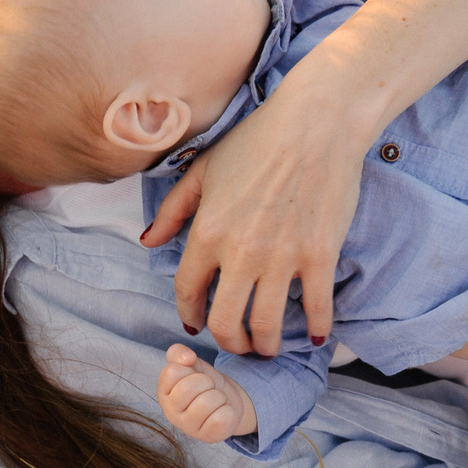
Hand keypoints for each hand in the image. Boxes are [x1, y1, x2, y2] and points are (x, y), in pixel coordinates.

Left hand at [142, 82, 358, 356]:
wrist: (317, 122)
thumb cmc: (258, 139)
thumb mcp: (203, 169)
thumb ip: (173, 210)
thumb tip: (148, 242)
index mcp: (207, 231)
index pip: (187, 291)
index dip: (189, 314)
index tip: (196, 324)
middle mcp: (240, 252)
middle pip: (225, 321)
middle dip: (229, 341)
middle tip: (237, 343)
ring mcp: (281, 257)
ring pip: (267, 325)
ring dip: (265, 345)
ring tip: (268, 346)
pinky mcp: (319, 255)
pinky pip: (316, 307)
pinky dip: (315, 328)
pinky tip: (314, 335)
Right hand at [157, 343, 253, 442]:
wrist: (227, 402)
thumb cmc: (204, 383)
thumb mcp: (190, 364)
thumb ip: (178, 353)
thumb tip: (187, 358)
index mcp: (164, 393)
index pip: (173, 372)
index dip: (191, 370)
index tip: (195, 376)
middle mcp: (171, 412)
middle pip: (190, 386)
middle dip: (207, 382)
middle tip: (209, 389)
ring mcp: (188, 427)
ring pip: (207, 402)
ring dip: (219, 396)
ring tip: (216, 401)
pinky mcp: (207, 437)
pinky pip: (221, 418)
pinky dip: (228, 411)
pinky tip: (222, 413)